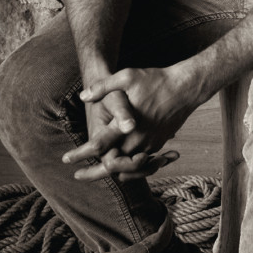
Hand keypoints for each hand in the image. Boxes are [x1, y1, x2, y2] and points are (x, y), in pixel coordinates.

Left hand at [62, 64, 201, 180]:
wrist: (186, 88)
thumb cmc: (156, 80)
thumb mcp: (127, 77)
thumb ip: (103, 87)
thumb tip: (83, 96)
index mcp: (126, 125)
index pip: (99, 146)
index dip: (80, 154)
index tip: (66, 159)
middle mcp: (138, 140)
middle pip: (112, 166)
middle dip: (94, 173)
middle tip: (78, 175)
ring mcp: (150, 144)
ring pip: (128, 169)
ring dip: (113, 172)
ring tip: (98, 171)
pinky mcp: (158, 144)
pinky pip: (142, 164)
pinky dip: (130, 167)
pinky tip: (121, 164)